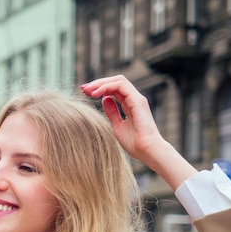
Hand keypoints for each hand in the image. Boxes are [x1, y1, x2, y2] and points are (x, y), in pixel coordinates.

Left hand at [80, 75, 196, 189]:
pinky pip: (120, 86)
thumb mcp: (118, 126)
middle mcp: (134, 99)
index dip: (99, 88)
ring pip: (118, 80)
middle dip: (98, 83)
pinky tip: (95, 94)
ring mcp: (137, 98)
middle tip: (83, 89)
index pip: (114, 89)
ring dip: (100, 83)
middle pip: (115, 82)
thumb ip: (112, 112)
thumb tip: (104, 99)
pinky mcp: (137, 100)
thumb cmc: (135, 143)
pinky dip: (106, 87)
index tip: (85, 93)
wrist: (147, 151)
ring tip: (87, 91)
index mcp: (130, 104)